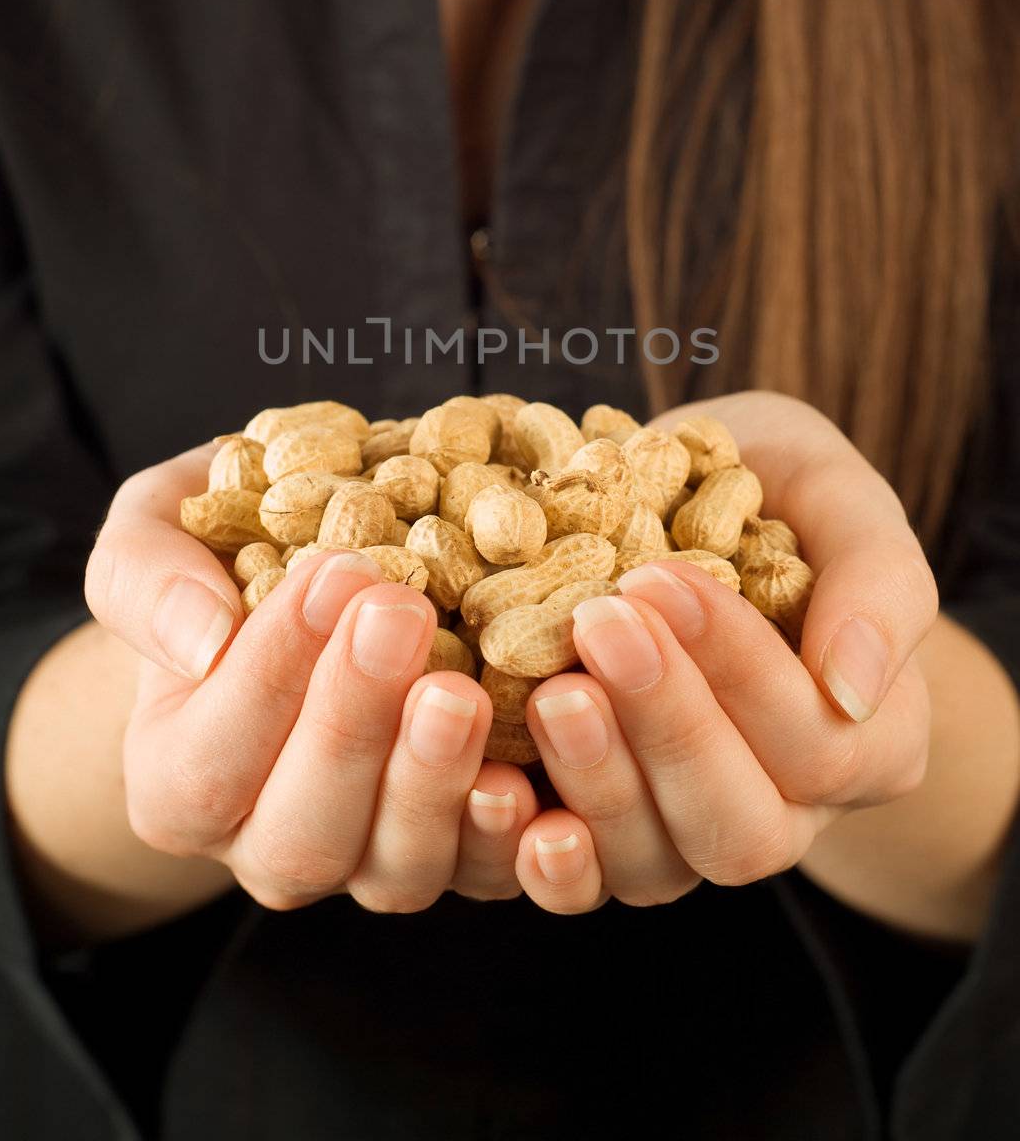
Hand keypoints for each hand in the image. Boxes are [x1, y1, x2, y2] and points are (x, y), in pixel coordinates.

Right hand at [85, 447, 537, 911]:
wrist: (306, 581)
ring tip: (461, 689)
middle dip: (352, 724)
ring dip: (432, 783)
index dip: (271, 672)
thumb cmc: (220, 554)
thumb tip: (203, 639)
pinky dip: (511, 838)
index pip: (211, 760)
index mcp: (176, 782)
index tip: (332, 572)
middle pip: (302, 836)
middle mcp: (265, 845)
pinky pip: (487, 877)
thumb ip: (147, 579)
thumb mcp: (153, 534)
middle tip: (399, 611)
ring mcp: (366, 863)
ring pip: (395, 870)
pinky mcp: (457, 855)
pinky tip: (528, 773)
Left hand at [512, 392, 935, 913]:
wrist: (692, 500)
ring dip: (598, 782)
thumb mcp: (838, 497)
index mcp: (866, 740)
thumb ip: (877, 580)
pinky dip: (541, 854)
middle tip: (598, 624)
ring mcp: (688, 837)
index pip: (816, 739)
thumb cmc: (778, 490)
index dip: (737, 667)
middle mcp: (786, 812)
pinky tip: (496, 791)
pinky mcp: (601, 840)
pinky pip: (579, 883)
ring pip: (656, 865)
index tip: (656, 575)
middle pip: (738, 825)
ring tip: (547, 690)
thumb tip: (852, 684)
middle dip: (666, 725)